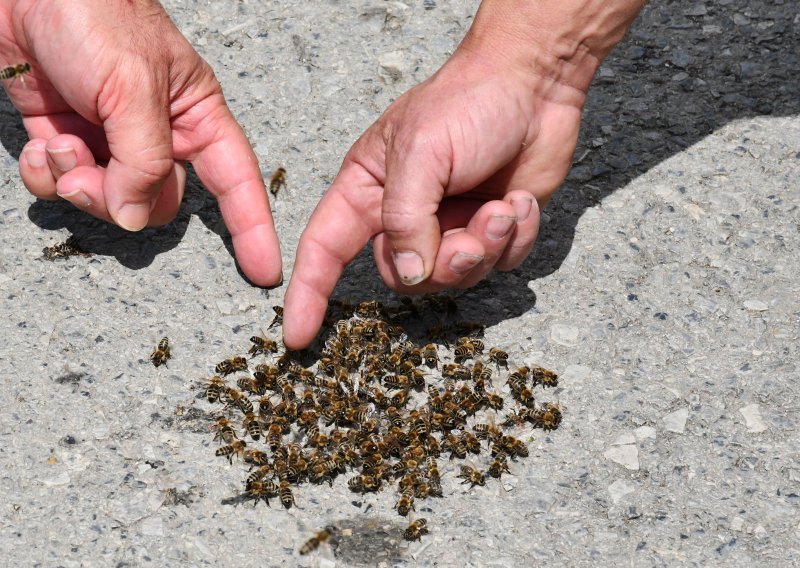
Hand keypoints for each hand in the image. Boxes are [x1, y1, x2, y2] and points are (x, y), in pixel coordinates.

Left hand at [0, 0, 280, 284]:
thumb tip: (134, 217)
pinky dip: (46, 176)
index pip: (236, 180)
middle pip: (158, 202)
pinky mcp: (64, 139)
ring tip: (59, 146)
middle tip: (93, 177)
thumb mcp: (133, 85)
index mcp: (194, 114)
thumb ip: (144, 160)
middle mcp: (157, 132)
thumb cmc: (91, 11)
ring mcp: (108, 139)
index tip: (264, 271)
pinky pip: (62, 186)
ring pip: (109, 201)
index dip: (253, 226)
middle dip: (122, 200)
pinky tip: (40, 146)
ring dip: (77, 184)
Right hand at [283, 48, 583, 347]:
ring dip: (484, 248)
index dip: (308, 294)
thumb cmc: (469, 102)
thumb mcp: (421, 153)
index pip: (324, 249)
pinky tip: (518, 202)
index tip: (298, 338)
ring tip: (503, 208)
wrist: (536, 82)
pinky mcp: (490, 231)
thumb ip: (404, 219)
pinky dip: (513, 239)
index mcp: (367, 190)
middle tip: (473, 233)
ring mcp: (449, 225)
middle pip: (403, 276)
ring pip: (454, 277)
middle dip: (444, 262)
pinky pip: (497, 265)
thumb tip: (409, 273)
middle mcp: (403, 214)